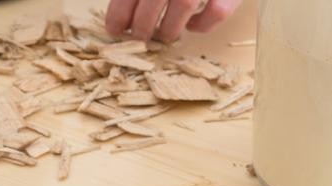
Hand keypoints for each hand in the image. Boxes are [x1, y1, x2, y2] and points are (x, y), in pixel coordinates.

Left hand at [105, 0, 240, 41]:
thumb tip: (122, 6)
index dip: (119, 13)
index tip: (114, 28)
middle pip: (152, 2)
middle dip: (141, 27)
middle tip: (140, 36)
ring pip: (183, 7)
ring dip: (168, 30)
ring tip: (164, 34)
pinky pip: (217, 12)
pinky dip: (202, 25)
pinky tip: (192, 25)